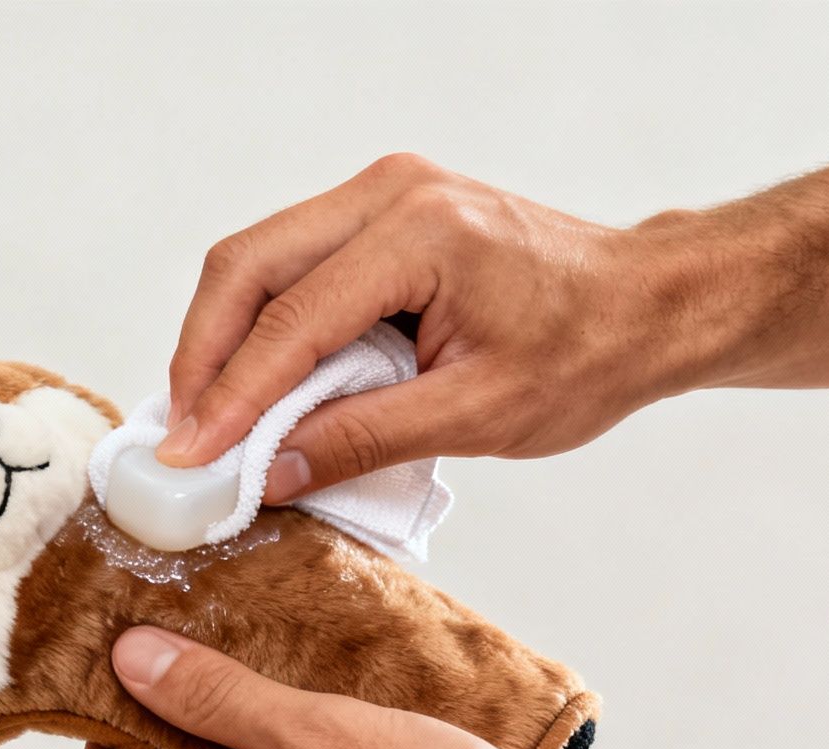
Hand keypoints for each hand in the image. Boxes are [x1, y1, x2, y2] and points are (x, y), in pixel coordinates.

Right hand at [160, 154, 719, 500]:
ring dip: (221, 339)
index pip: (293, 321)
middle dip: (200, 356)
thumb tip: (267, 476)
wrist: (649, 303)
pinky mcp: (380, 212)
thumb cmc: (587, 352)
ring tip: (205, 416)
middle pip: (248, 266)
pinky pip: (289, 264)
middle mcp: (393, 191)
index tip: (189, 455)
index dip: (231, 396)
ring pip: (257, 260)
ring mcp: (384, 192)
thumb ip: (363, 441)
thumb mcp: (479, 415)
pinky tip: (249, 382)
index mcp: (423, 233)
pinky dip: (257, 324)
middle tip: (180, 434)